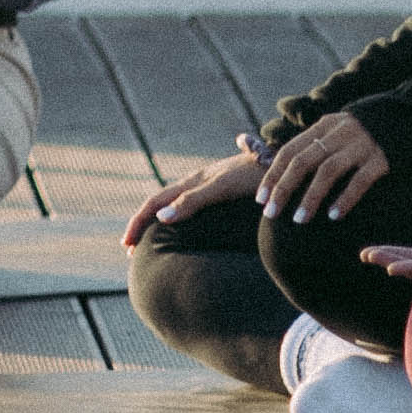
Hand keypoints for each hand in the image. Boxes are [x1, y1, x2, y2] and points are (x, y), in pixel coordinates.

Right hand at [121, 141, 265, 244]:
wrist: (284, 163)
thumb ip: (191, 201)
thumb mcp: (220, 189)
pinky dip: (177, 220)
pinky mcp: (224, 191)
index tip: (127, 245)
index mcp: (191, 181)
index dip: (138, 222)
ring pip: (174, 204)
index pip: (154, 202)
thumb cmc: (253, 176)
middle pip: (160, 203)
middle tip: (130, 249)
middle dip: (142, 225)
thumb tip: (161, 218)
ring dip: (158, 222)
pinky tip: (187, 230)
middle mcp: (197, 182)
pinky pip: (191, 207)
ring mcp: (210, 186)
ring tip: (152, 242)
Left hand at [254, 110, 396, 220]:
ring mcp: (361, 145)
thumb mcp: (336, 131)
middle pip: (303, 161)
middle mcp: (338, 133)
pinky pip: (360, 180)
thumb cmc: (363, 134)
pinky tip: (334, 216)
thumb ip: (314, 147)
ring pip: (328, 170)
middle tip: (272, 214)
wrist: (409, 118)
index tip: (261, 199)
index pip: (289, 151)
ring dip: (311, 197)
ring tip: (299, 219)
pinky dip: (345, 198)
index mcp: (322, 126)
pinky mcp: (382, 158)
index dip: (273, 175)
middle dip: (284, 188)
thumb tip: (283, 175)